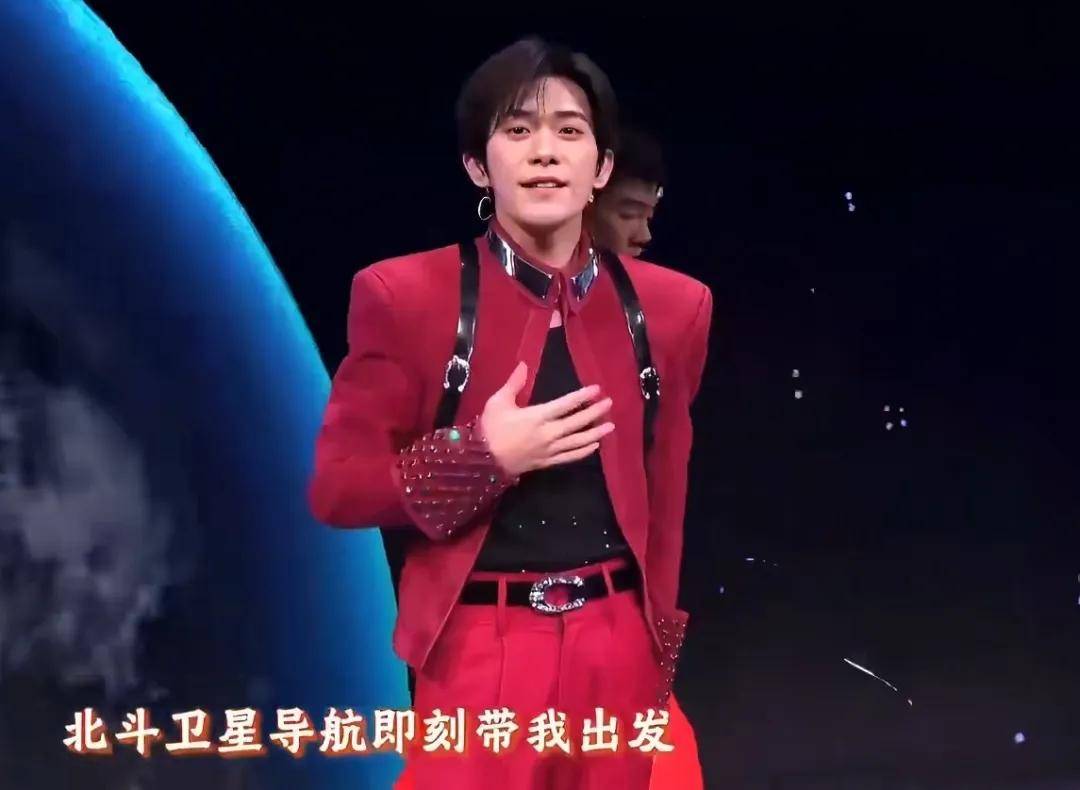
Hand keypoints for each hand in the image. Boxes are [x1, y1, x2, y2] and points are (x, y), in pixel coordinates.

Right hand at [479, 361, 614, 477]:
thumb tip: (524, 365)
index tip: (596, 389)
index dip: (582, 396)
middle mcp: (547, 434)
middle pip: (576, 422)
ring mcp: (549, 450)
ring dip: (595, 433)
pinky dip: (583, 452)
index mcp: (537, 417)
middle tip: (609, 404)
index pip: (565, 404)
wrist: (482, 460)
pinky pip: (569, 457)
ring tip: (610, 426)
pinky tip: (594, 446)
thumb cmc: (490, 428)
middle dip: (594, 412)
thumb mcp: (498, 401)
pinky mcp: (546, 462)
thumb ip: (513, 384)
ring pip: (577, 441)